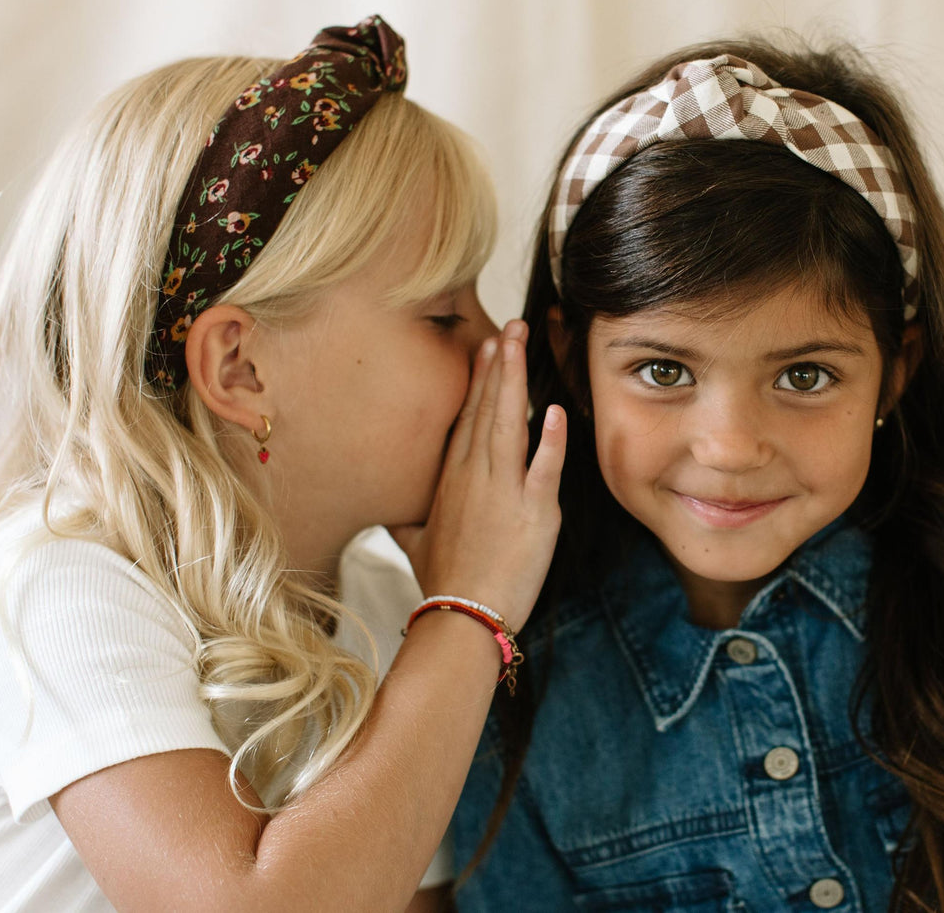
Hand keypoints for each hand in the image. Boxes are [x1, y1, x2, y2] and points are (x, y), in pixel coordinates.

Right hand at [390, 320, 565, 630]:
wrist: (462, 617)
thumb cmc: (441, 582)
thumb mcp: (413, 544)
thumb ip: (405, 519)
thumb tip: (389, 513)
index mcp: (450, 479)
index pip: (467, 418)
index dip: (479, 381)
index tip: (487, 348)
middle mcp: (473, 476)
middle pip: (487, 409)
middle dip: (498, 364)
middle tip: (508, 326)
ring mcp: (502, 491)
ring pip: (508, 424)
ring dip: (515, 382)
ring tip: (521, 344)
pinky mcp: (532, 512)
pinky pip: (543, 468)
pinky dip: (550, 440)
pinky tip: (555, 411)